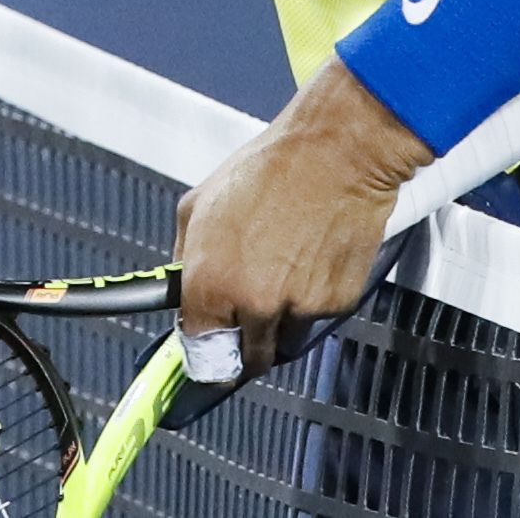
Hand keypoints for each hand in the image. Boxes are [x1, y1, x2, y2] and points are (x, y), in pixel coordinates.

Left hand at [172, 65, 420, 377]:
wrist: (333, 156)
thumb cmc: (269, 170)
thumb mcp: (198, 205)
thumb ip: (187, 256)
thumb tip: (183, 284)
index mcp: (211, 283)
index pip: (201, 353)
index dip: (203, 354)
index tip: (205, 356)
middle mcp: (254, 305)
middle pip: (247, 361)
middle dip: (244, 347)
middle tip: (245, 320)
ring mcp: (298, 309)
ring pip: (284, 341)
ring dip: (279, 323)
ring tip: (283, 273)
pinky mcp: (336, 304)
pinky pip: (317, 319)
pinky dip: (312, 301)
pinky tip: (309, 260)